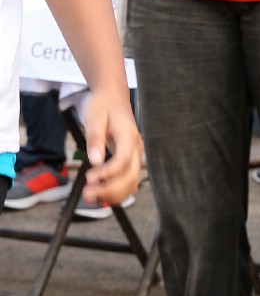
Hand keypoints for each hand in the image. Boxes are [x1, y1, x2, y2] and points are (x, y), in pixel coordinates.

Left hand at [82, 87, 142, 208]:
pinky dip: (116, 192)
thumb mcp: (94, 118)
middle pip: (130, 177)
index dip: (107, 173)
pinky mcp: (130, 162)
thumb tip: (95, 161)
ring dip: (112, 194)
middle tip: (87, 194)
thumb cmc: (103, 106)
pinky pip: (128, 183)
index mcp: (129, 136)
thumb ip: (95, 139)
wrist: (113, 99)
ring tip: (90, 196)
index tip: (89, 177)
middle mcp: (136, 149)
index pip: (123, 160)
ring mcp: (135, 157)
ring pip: (131, 184)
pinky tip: (100, 194)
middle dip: (109, 189)